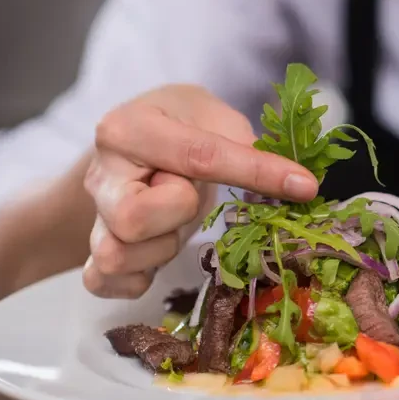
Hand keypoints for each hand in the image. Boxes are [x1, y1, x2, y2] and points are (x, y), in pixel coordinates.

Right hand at [82, 84, 317, 297]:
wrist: (138, 141)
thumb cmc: (181, 124)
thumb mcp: (214, 116)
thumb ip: (247, 146)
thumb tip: (298, 187)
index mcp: (128, 128)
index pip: (198, 156)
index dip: (256, 173)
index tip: (304, 186)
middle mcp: (102, 174)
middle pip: (134, 218)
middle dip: (178, 213)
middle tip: (191, 195)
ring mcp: (94, 216)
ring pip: (116, 256)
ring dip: (161, 249)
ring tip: (175, 223)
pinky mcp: (94, 250)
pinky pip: (103, 282)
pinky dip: (137, 279)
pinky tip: (159, 256)